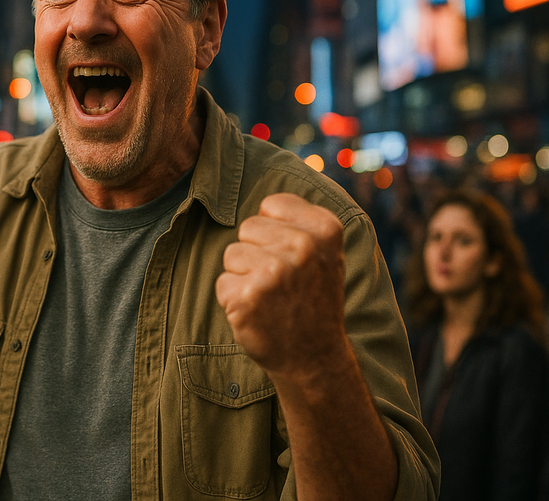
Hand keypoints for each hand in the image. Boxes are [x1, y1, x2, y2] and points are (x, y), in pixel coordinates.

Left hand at [215, 193, 348, 379]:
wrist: (314, 358)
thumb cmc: (313, 298)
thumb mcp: (325, 252)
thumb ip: (301, 219)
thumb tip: (263, 191)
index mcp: (325, 229)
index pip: (271, 204)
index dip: (274, 230)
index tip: (292, 255)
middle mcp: (303, 247)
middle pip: (248, 227)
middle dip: (257, 252)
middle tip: (281, 283)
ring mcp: (274, 273)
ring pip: (232, 253)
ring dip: (244, 276)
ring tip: (270, 298)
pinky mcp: (247, 297)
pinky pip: (223, 281)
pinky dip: (234, 299)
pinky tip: (258, 313)